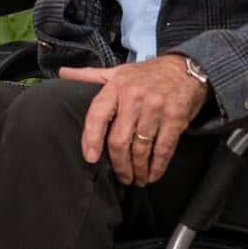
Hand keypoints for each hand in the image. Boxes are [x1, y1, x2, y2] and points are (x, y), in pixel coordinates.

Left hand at [60, 56, 207, 186]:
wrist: (185, 69)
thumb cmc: (147, 74)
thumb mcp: (118, 71)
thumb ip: (90, 76)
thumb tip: (62, 74)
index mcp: (117, 86)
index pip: (98, 114)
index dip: (91, 138)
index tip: (90, 158)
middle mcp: (135, 97)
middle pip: (119, 140)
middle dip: (119, 165)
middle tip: (121, 177)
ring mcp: (156, 108)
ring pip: (141, 149)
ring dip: (138, 170)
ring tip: (136, 179)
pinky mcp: (175, 119)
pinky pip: (163, 149)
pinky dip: (157, 166)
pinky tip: (152, 175)